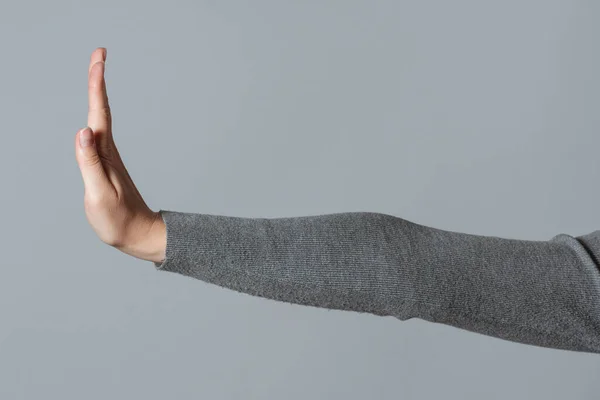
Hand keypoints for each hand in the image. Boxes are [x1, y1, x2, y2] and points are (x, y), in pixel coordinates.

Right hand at [74, 47, 165, 263]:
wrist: (138, 234)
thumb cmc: (118, 219)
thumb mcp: (99, 194)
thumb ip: (90, 164)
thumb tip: (82, 131)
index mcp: (105, 154)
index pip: (99, 113)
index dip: (97, 85)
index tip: (99, 59)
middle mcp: (107, 151)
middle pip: (100, 109)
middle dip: (97, 79)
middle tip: (99, 53)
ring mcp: (108, 157)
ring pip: (100, 118)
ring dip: (97, 93)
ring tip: (95, 71)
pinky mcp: (106, 165)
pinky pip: (99, 133)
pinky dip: (96, 114)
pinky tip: (94, 112)